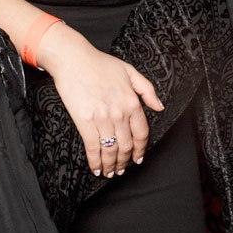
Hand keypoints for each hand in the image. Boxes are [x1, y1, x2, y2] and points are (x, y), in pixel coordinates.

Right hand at [38, 23, 164, 175]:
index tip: (137, 158)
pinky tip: (96, 168)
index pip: (141, 134)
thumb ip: (147, 90)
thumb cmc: (99, 64)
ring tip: (109, 173)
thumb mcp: (130, 72)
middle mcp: (120, 113)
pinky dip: (95, 162)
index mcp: (132, 102)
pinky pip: (93, 148)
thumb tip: (159, 107)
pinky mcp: (85, 122)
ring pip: (111, 150)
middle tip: (121, 170)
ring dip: (111, 166)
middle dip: (125, 162)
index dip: (140, 150)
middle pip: (126, 146)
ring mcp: (103, 118)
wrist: (73, 60)